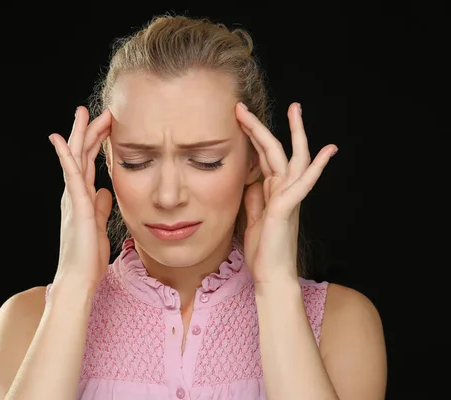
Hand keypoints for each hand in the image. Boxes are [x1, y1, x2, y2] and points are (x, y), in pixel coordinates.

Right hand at [49, 106, 112, 288]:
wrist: (79, 279)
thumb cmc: (88, 257)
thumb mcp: (99, 225)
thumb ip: (101, 207)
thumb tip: (105, 191)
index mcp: (83, 198)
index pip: (89, 164)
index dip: (97, 144)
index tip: (107, 126)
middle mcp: (75, 194)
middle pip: (81, 156)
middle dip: (89, 132)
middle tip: (96, 110)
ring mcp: (73, 198)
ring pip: (76, 159)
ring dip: (80, 135)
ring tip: (82, 113)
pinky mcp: (76, 205)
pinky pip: (70, 176)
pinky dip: (65, 156)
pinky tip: (62, 139)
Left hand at [235, 102, 337, 283]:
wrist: (270, 276)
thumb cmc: (263, 251)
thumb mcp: (253, 217)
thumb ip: (254, 198)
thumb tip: (251, 180)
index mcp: (273, 191)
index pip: (263, 157)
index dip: (252, 137)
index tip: (239, 118)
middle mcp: (283, 190)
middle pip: (276, 150)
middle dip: (262, 126)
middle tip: (246, 105)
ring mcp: (288, 198)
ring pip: (293, 159)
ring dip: (294, 134)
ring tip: (295, 109)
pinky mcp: (287, 208)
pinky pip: (304, 183)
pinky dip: (316, 167)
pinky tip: (328, 151)